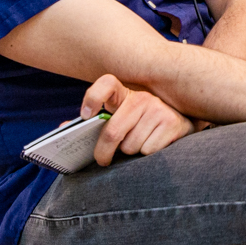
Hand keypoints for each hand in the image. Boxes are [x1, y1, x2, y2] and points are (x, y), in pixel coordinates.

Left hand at [80, 74, 195, 165]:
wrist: (184, 120)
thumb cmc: (144, 122)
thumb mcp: (122, 116)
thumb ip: (96, 122)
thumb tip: (62, 129)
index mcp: (125, 93)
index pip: (107, 84)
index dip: (93, 97)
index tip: (86, 115)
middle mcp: (142, 98)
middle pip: (112, 132)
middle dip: (103, 153)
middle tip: (103, 160)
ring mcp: (158, 110)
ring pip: (130, 145)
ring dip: (131, 152)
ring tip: (139, 143)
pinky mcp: (172, 124)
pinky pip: (148, 150)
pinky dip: (148, 154)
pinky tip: (155, 144)